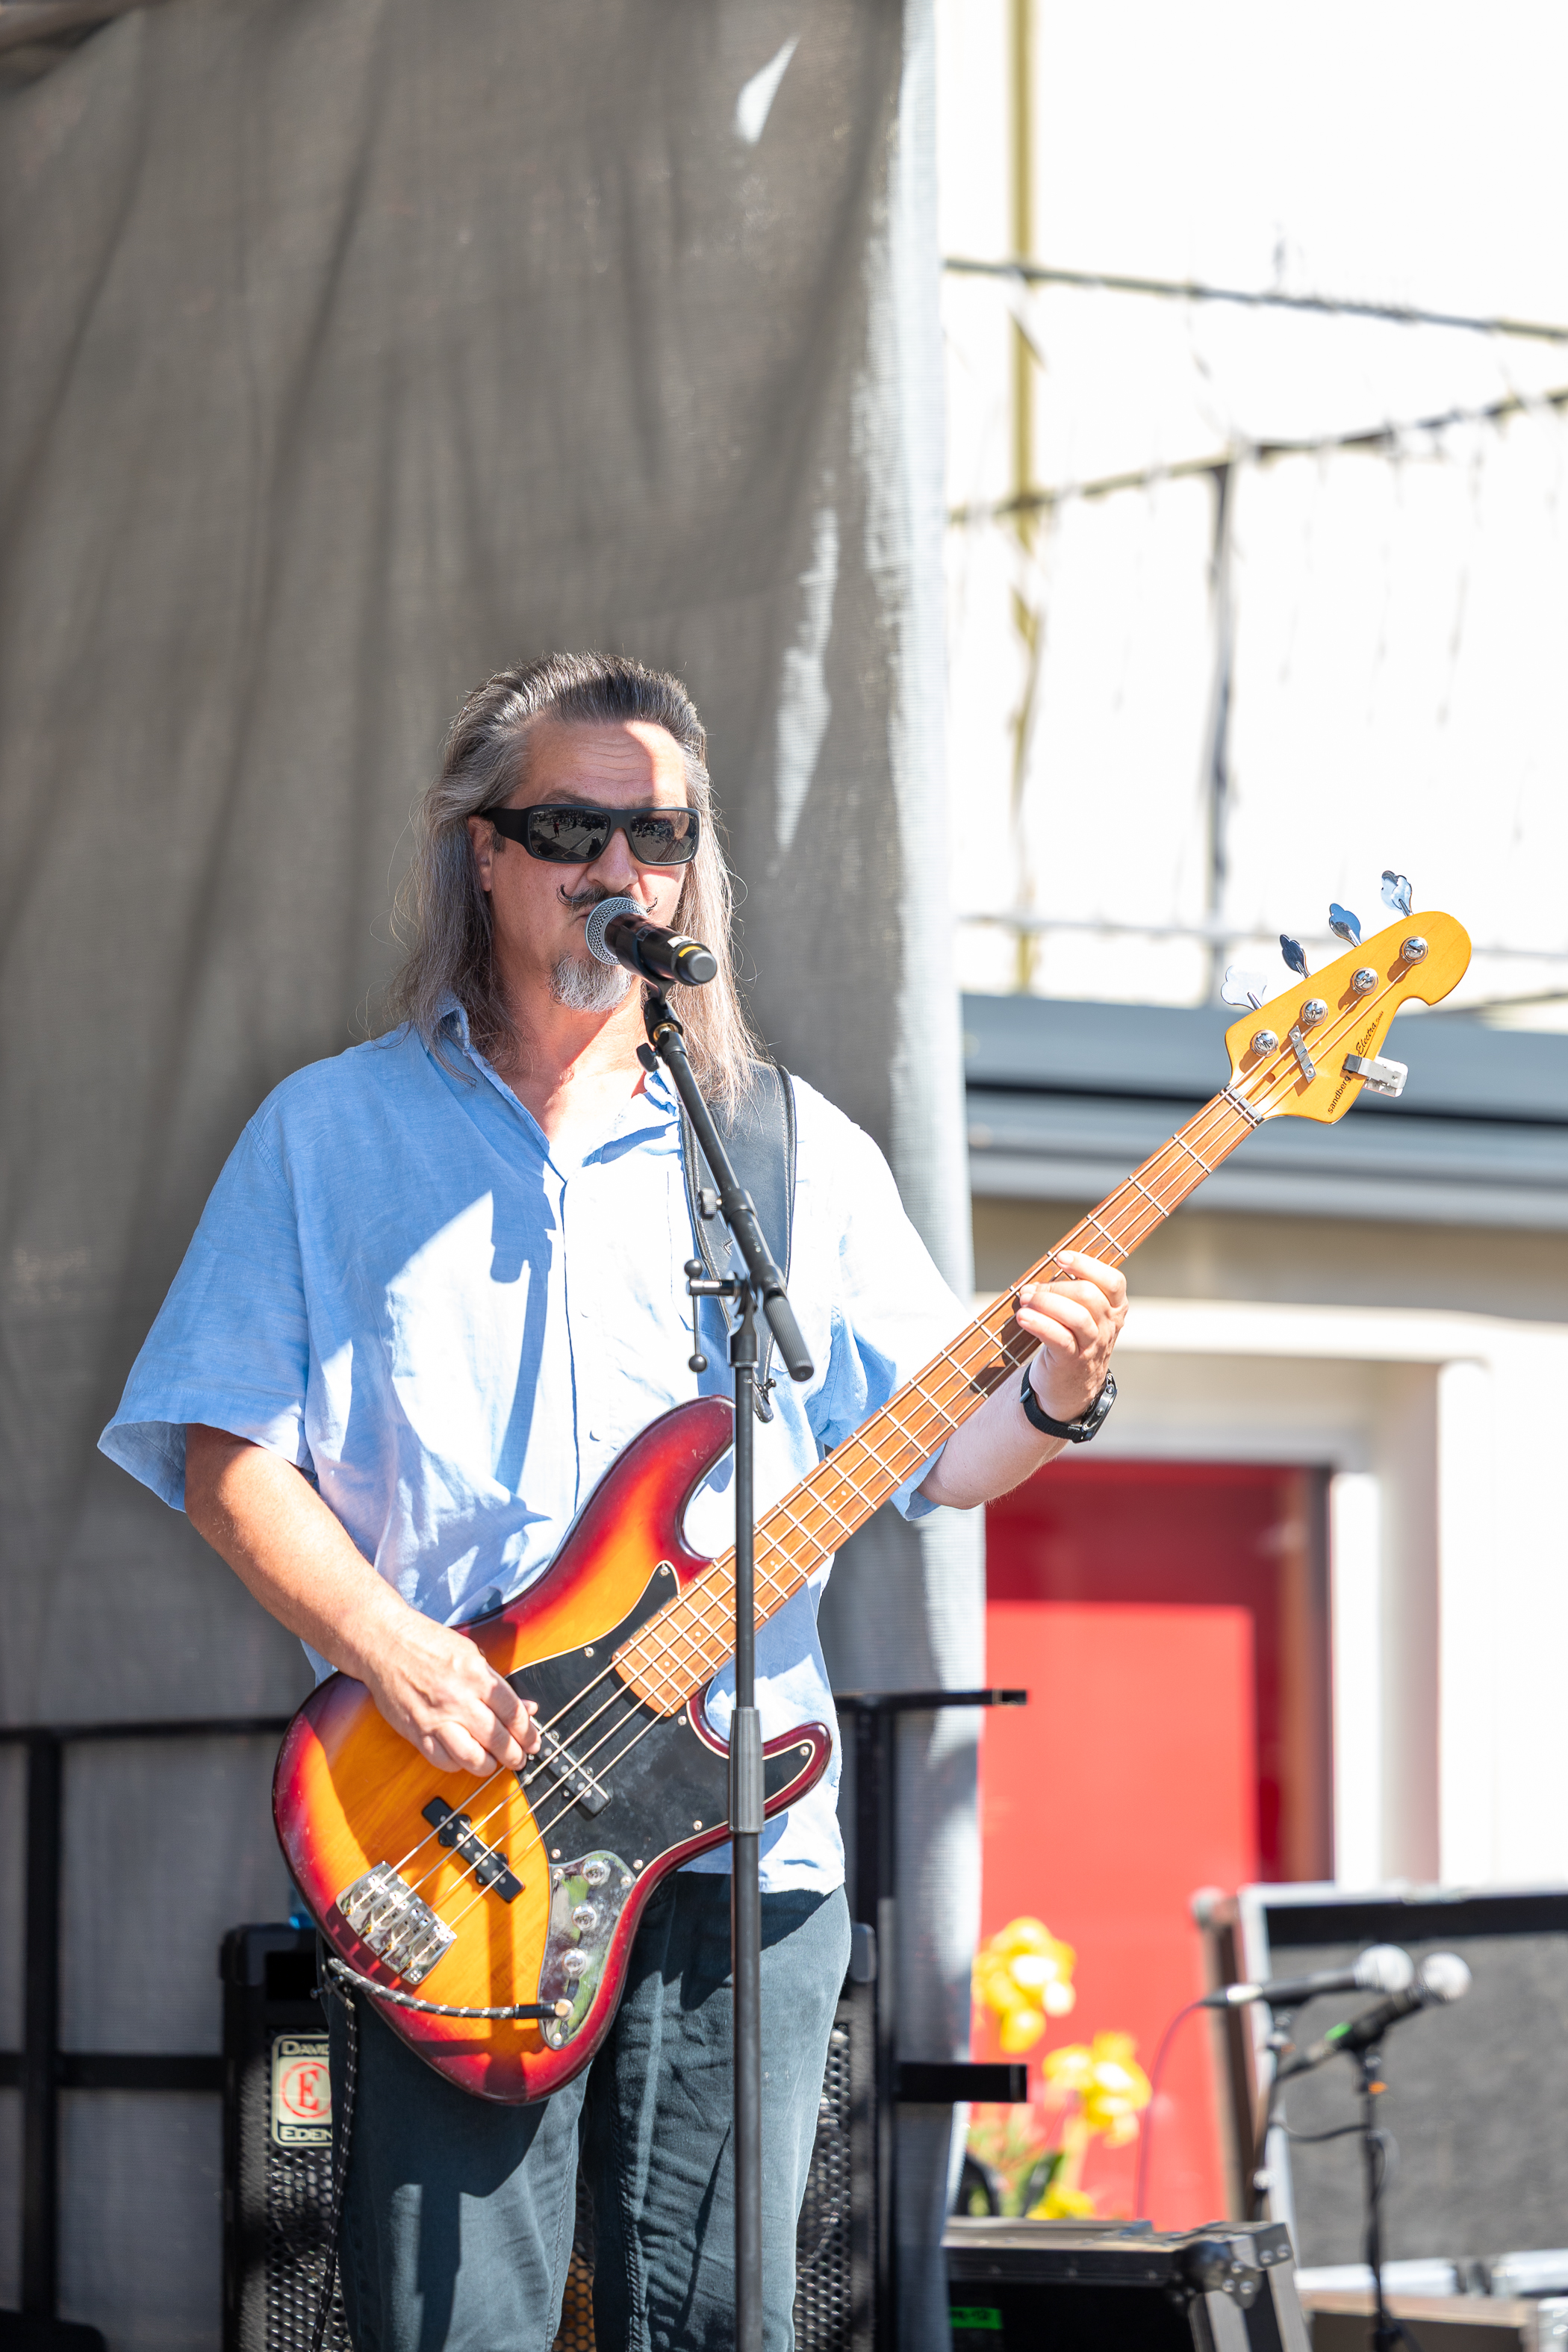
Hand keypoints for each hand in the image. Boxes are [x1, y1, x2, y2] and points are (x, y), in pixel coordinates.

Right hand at [361, 1613, 542, 1777]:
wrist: (385, 1643)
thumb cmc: (428, 1643)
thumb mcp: (471, 1654)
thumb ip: (497, 1684)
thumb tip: (526, 1707)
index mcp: (476, 1675)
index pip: (513, 1713)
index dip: (528, 1732)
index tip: (533, 1741)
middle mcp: (458, 1698)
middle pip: (497, 1738)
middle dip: (514, 1755)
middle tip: (520, 1759)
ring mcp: (436, 1717)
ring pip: (472, 1757)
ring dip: (488, 1766)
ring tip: (495, 1763)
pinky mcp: (416, 1731)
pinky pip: (443, 1760)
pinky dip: (458, 1765)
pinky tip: (465, 1759)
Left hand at [1016, 1249, 1126, 1424]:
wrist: (1070, 1389)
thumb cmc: (1072, 1342)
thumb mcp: (1082, 1317)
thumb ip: (1070, 1295)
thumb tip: (1036, 1281)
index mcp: (1114, 1310)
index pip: (1113, 1281)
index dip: (1088, 1265)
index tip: (1061, 1258)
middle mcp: (1108, 1327)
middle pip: (1089, 1294)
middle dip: (1055, 1286)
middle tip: (1031, 1291)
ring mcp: (1092, 1346)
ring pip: (1077, 1316)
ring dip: (1046, 1302)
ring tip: (1025, 1301)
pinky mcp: (1072, 1361)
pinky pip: (1059, 1338)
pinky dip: (1039, 1323)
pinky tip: (1023, 1317)